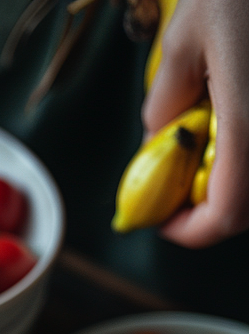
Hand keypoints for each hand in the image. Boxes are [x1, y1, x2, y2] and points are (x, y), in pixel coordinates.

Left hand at [143, 0, 248, 246]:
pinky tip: (231, 110)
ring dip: (233, 175)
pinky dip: (246, 145)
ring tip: (204, 144)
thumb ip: (167, 101)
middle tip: (179, 183)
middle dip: (212, 203)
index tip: (162, 219)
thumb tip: (160, 140)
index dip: (191, 230)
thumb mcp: (186, 38)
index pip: (227, 213)